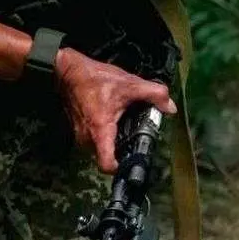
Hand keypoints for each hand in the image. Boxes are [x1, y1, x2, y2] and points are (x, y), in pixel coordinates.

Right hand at [54, 48, 176, 173]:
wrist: (67, 70)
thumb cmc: (95, 78)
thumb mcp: (129, 83)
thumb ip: (154, 94)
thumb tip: (171, 108)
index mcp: (100, 130)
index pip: (107, 165)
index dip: (123, 169)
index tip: (135, 163)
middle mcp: (87, 137)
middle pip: (108, 156)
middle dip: (122, 148)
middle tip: (133, 133)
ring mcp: (79, 134)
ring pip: (101, 147)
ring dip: (112, 139)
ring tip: (121, 123)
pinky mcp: (77, 129)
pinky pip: (93, 139)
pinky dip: (103, 132)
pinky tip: (110, 117)